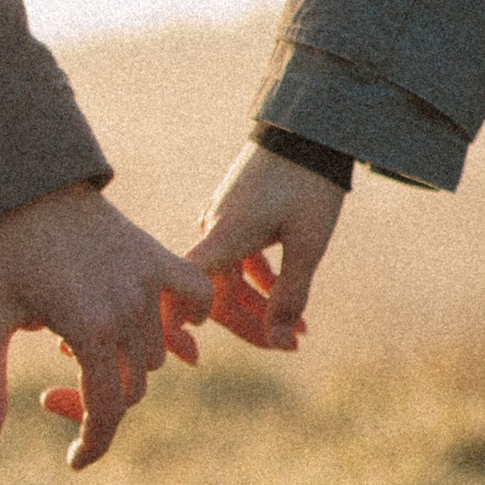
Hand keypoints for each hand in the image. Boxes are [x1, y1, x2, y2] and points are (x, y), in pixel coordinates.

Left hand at [0, 184, 206, 471]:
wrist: (28, 187)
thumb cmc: (2, 257)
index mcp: (89, 331)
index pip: (106, 410)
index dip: (92, 444)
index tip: (74, 462)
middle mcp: (128, 311)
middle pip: (131, 388)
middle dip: (98, 399)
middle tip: (56, 383)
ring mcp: (150, 284)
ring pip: (154, 355)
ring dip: (124, 362)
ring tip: (81, 340)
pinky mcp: (160, 259)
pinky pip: (196, 298)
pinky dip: (188, 317)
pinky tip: (171, 327)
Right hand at [183, 145, 346, 352]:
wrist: (309, 126)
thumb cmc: (309, 183)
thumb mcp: (308, 244)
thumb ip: (292, 295)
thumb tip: (280, 342)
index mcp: (224, 237)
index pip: (182, 291)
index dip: (175, 328)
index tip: (190, 357)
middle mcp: (215, 230)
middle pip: (216, 295)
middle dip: (250, 326)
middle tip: (289, 347)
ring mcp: (223, 221)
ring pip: (230, 278)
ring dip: (262, 305)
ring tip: (300, 328)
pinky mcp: (236, 213)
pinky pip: (238, 258)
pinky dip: (261, 279)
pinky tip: (285, 290)